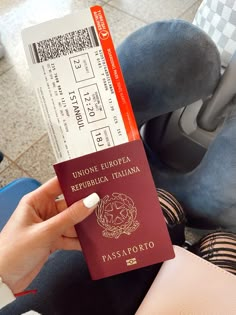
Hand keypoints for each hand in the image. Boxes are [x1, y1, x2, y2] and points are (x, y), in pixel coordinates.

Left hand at [0, 177, 98, 293]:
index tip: (92, 180)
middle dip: (84, 206)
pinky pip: (70, 236)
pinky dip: (79, 239)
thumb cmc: (12, 252)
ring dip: (84, 224)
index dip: (74, 181)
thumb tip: (90, 200)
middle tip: (103, 203)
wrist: (2, 280)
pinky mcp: (52, 240)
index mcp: (36, 201)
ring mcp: (48, 226)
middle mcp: (43, 212)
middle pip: (68, 204)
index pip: (58, 184)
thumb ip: (69, 217)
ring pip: (72, 221)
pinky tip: (90, 240)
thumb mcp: (45, 232)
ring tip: (100, 222)